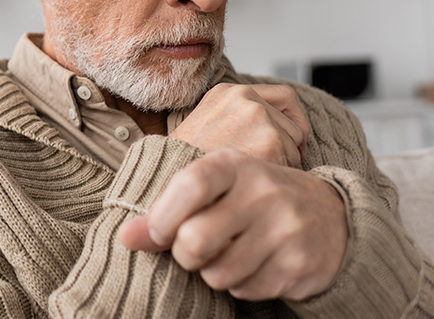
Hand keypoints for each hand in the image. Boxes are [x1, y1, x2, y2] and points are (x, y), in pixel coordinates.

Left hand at [118, 149, 347, 300]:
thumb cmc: (254, 198)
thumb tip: (124, 237)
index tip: (158, 232)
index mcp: (235, 164)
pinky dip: (241, 285)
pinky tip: (256, 264)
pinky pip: (246, 290)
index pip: (190, 184)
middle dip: (184, 255)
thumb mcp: (215, 190)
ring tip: (229, 254)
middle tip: (194, 249)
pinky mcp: (300, 264)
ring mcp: (287, 228)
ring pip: (217, 273)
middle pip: (195, 240)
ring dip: (213, 273)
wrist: (330, 215)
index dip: (163, 215)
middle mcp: (264, 191)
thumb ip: (168, 211)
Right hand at [173, 84, 309, 167]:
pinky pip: (292, 160)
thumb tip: (275, 124)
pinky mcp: (269, 140)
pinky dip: (280, 172)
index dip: (292, 119)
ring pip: (295, 141)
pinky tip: (255, 178)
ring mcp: (258, 117)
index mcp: (229, 91)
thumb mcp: (207, 123)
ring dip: (283, 159)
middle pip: (293, 122)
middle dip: (289, 144)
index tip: (290, 138)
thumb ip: (237, 116)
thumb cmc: (189, 157)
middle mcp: (245, 98)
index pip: (284, 97)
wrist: (172, 173)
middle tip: (275, 162)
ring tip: (253, 171)